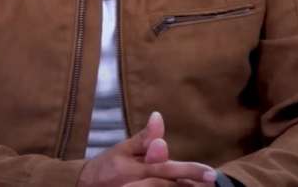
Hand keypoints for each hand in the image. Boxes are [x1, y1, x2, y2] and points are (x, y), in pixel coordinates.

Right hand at [78, 111, 217, 186]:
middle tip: (213, 182)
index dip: (190, 171)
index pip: (167, 169)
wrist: (84, 186)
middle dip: (193, 184)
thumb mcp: (123, 148)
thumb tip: (158, 117)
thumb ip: (144, 138)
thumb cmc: (108, 166)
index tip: (211, 173)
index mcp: (137, 168)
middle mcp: (138, 184)